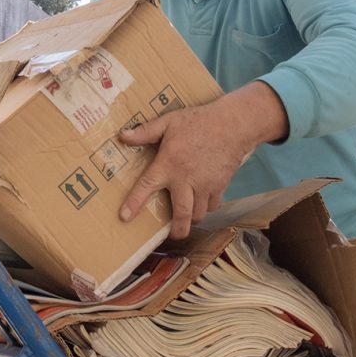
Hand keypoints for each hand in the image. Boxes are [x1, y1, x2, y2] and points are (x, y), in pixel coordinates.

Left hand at [117, 83, 288, 239]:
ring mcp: (205, 185)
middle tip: (173, 235)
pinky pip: (213, 205)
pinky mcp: (220, 186)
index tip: (124, 217)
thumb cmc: (198, 121)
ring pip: (198, 213)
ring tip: (186, 217)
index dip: (134, 204)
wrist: (233, 124)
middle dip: (177, 230)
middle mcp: (186, 180)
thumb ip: (145, 132)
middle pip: (182, 215)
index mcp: (168, 165)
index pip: (146, 187)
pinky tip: (202, 202)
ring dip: (192, 218)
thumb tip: (122, 136)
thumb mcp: (168, 122)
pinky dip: (207, 207)